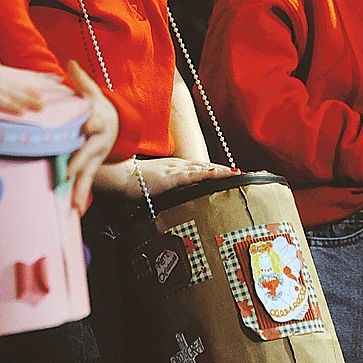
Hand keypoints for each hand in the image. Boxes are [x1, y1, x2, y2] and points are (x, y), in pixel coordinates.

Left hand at [64, 61, 118, 214]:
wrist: (113, 124)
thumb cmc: (96, 106)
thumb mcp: (91, 91)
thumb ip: (80, 80)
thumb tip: (70, 62)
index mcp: (97, 120)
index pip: (95, 120)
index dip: (92, 122)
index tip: (88, 124)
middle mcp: (97, 141)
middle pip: (89, 151)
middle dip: (80, 160)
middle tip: (69, 170)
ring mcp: (95, 156)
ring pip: (88, 173)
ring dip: (81, 188)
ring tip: (75, 204)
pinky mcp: (91, 168)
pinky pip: (85, 183)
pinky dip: (80, 197)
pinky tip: (74, 212)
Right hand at [94, 156, 232, 199]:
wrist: (120, 177)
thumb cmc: (134, 182)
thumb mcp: (155, 184)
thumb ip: (167, 188)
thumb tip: (176, 197)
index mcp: (174, 167)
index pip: (199, 167)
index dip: (215, 170)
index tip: (231, 172)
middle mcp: (178, 165)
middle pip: (206, 166)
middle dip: (224, 169)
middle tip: (242, 172)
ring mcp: (176, 170)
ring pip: (204, 168)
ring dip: (221, 170)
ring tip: (237, 172)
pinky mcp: (172, 176)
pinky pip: (194, 175)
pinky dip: (209, 174)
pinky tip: (220, 174)